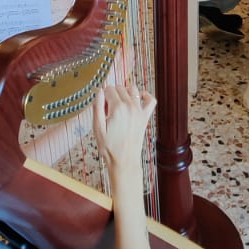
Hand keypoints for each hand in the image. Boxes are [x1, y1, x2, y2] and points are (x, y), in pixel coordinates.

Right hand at [93, 83, 155, 203]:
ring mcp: (140, 111)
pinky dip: (145, 96)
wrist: (124, 161)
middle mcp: (130, 106)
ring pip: (133, 89)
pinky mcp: (145, 117)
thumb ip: (97, 107)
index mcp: (118, 108)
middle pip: (119, 88)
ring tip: (119, 105)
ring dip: (125, 92)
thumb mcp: (97, 128)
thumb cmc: (109, 147)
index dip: (102, 96)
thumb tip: (99, 91)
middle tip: (108, 110)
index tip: (101, 108)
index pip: (108, 89)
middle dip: (112, 95)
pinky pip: (151, 100)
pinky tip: (138, 99)